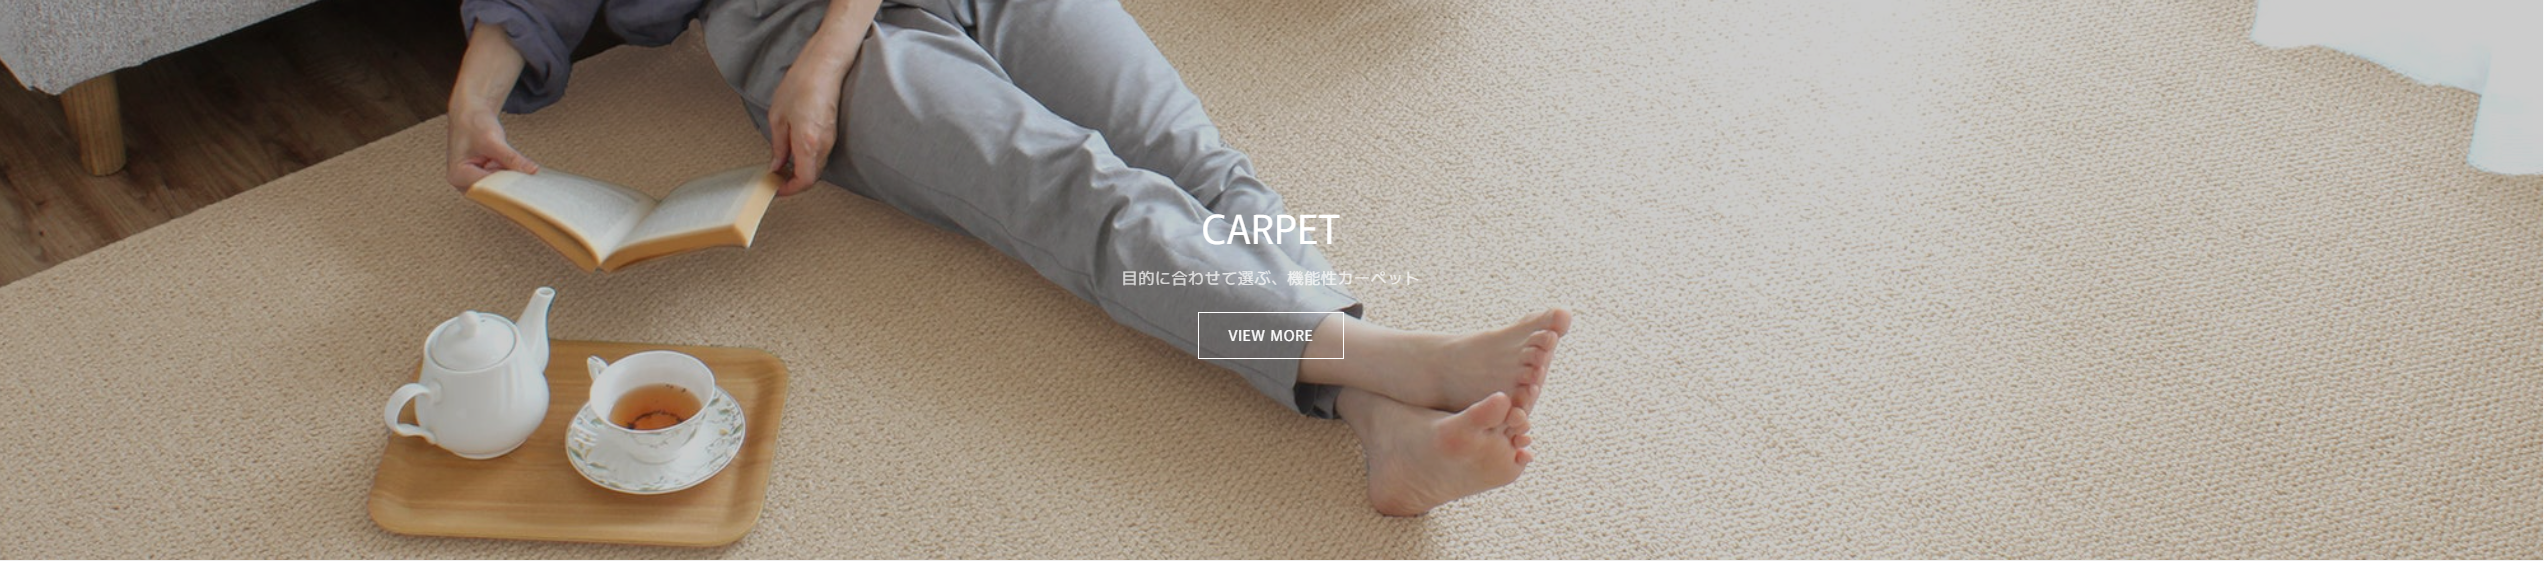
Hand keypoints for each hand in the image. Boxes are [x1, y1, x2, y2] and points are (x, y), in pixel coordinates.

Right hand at [445, 106, 537, 190]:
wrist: (469, 115)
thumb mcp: (493, 140)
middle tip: (536, 189)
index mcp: (458, 175)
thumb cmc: (473, 124)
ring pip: (498, 190)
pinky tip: (526, 178)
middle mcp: (462, 183)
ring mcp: (472, 183)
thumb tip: (532, 171)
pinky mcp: (482, 179)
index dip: (509, 189)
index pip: (487, 188)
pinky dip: (512, 180)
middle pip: (493, 193)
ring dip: (514, 185)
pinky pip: (500, 185)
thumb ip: (512, 158)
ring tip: (533, 184)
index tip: (529, 189)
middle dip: (513, 189)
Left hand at [765, 22, 863, 195]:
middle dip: (792, 182)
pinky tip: (793, 152)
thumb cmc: (802, 84)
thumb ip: (778, 146)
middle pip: (811, 177)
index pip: (804, 181)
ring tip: (781, 166)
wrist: (824, 65)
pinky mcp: (832, 132)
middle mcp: (823, 145)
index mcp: (808, 143)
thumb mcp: (778, 117)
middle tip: (774, 179)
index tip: (775, 188)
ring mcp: (830, 139)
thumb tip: (776, 165)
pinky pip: (819, 155)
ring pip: (816, 167)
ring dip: (799, 171)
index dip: (789, 190)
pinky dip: (806, 160)